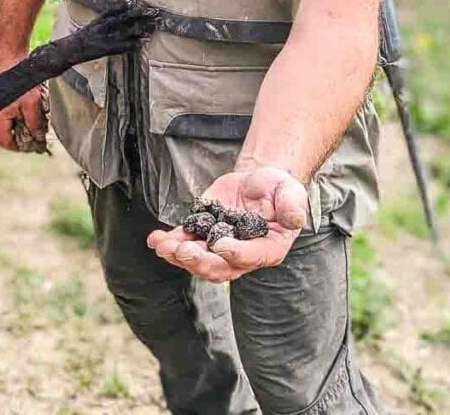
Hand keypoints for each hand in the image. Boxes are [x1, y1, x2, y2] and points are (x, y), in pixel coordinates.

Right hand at [0, 53, 47, 151]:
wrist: (8, 51)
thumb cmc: (19, 77)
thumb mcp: (32, 103)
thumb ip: (35, 123)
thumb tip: (39, 138)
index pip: (5, 142)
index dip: (21, 146)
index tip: (35, 144)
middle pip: (5, 132)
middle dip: (22, 134)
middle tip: (38, 132)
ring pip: (7, 120)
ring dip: (21, 121)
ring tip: (36, 117)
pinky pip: (6, 109)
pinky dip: (18, 110)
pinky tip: (30, 105)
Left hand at [146, 163, 308, 282]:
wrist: (257, 182)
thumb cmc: (277, 189)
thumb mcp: (290, 191)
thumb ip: (292, 205)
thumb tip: (294, 219)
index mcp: (267, 249)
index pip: (251, 257)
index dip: (235, 253)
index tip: (220, 244)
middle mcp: (241, 255)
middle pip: (219, 267)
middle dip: (199, 261)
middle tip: (185, 250)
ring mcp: (219, 248)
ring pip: (198, 261)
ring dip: (178, 256)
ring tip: (163, 245)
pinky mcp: (202, 235)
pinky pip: (184, 243)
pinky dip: (168, 243)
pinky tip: (154, 239)